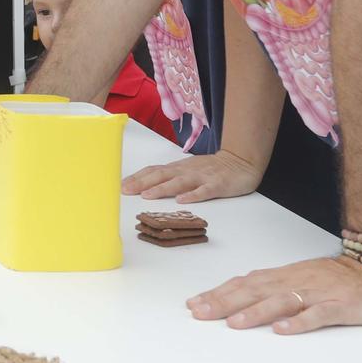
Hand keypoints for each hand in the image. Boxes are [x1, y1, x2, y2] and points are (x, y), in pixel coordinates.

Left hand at [124, 150, 263, 202]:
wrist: (241, 161)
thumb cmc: (210, 169)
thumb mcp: (186, 170)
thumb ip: (169, 176)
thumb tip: (145, 186)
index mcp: (178, 168)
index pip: (153, 171)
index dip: (136, 178)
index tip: (120, 186)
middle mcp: (186, 171)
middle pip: (161, 175)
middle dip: (141, 183)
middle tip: (125, 191)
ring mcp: (201, 177)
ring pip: (179, 182)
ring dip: (162, 188)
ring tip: (147, 195)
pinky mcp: (217, 185)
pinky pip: (204, 190)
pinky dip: (193, 195)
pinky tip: (182, 200)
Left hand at [188, 255, 361, 333]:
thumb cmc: (338, 279)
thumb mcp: (300, 279)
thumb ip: (273, 288)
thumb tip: (238, 297)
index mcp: (285, 277)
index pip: (246, 283)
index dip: (219, 293)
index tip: (194, 304)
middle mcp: (297, 282)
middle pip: (256, 291)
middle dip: (225, 302)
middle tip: (200, 313)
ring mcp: (320, 293)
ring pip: (283, 301)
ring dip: (256, 312)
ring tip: (234, 324)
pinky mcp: (342, 306)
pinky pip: (319, 314)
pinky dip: (300, 322)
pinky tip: (283, 330)